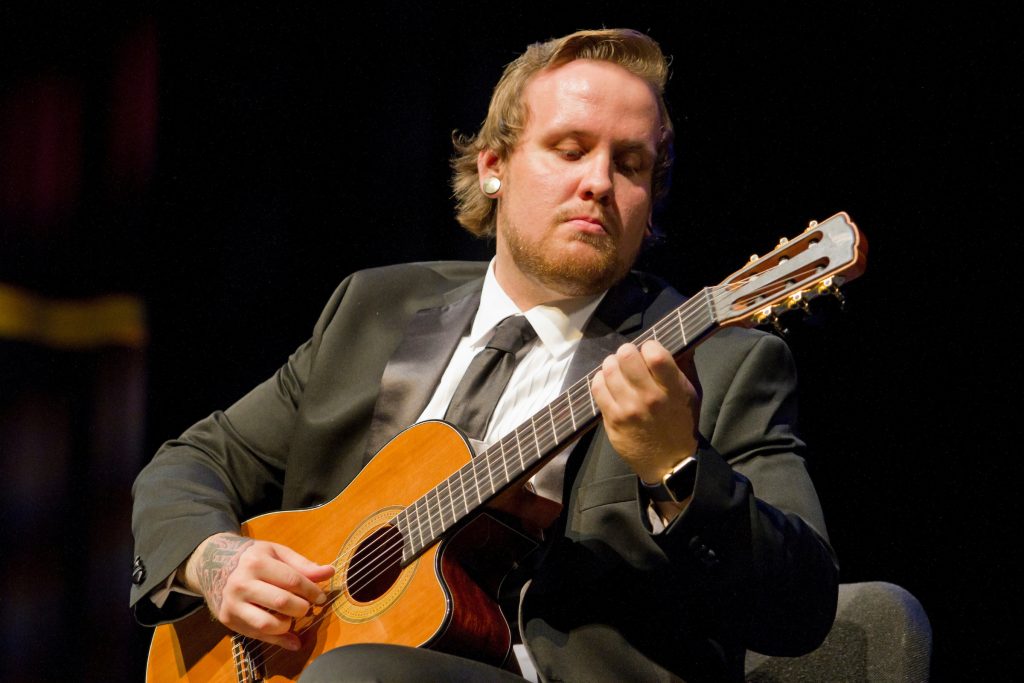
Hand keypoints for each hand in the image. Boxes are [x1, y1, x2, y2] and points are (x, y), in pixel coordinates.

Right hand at [181, 532, 334, 649]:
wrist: (212, 564)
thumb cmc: (252, 557)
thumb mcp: (276, 553)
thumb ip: (302, 564)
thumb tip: (329, 572)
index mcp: (257, 563)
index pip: (292, 580)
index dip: (312, 590)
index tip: (321, 597)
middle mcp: (242, 584)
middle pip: (282, 602)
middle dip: (302, 608)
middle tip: (307, 607)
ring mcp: (233, 604)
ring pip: (268, 624)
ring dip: (289, 625)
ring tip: (293, 617)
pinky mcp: (228, 620)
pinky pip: (257, 635)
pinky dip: (279, 641)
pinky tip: (293, 641)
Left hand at [591, 340, 700, 484]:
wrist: (669, 462)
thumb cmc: (682, 424)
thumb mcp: (692, 394)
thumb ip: (686, 366)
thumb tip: (682, 340)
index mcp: (673, 389)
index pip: (654, 354)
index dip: (649, 346)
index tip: (649, 352)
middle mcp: (649, 398)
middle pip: (626, 356)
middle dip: (627, 352)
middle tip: (630, 358)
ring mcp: (628, 409)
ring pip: (609, 369)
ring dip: (612, 364)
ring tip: (618, 369)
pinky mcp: (612, 419)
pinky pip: (597, 387)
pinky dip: (601, 380)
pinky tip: (609, 382)